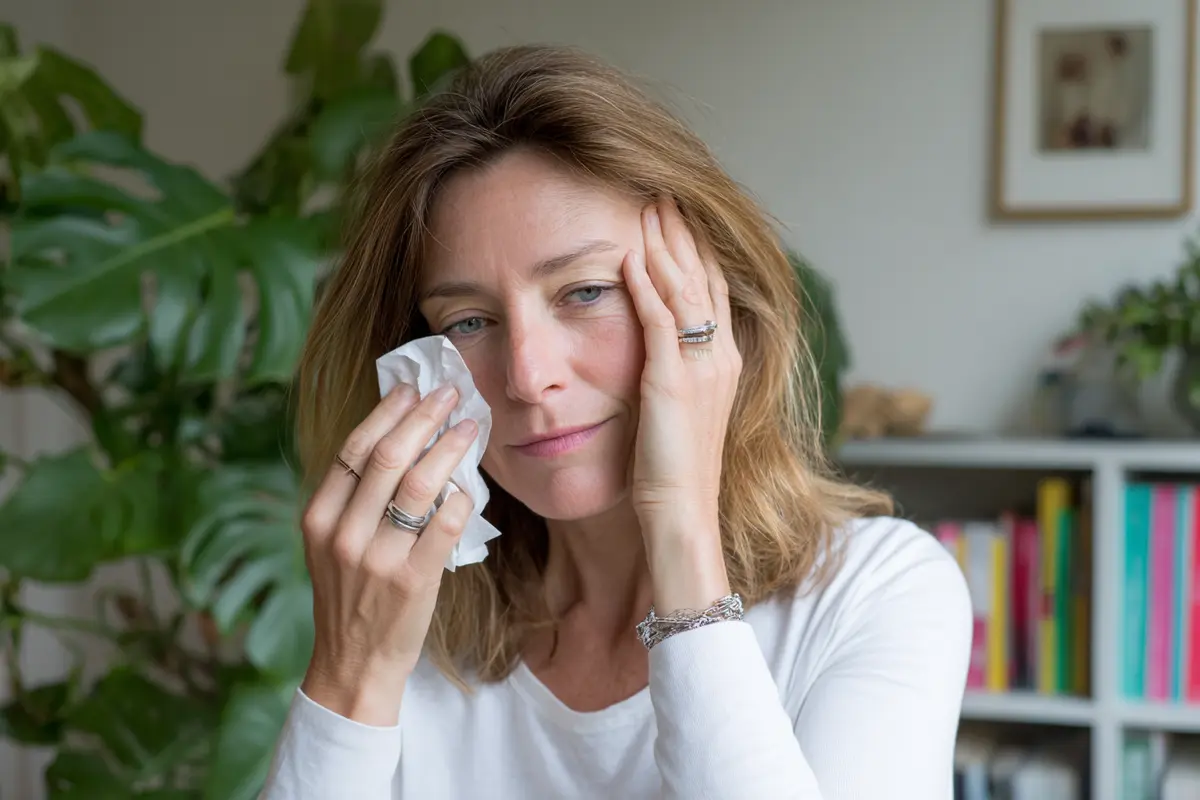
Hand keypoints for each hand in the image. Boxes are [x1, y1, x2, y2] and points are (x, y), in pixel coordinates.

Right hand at [299, 383, 477, 725]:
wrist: (352, 663)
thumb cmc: (351, 596)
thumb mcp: (333, 544)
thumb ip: (355, 499)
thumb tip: (400, 438)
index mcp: (318, 517)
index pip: (353, 448)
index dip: (387, 412)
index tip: (411, 388)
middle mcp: (343, 533)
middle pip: (387, 456)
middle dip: (423, 416)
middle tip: (449, 393)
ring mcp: (377, 558)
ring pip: (419, 484)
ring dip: (449, 447)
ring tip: (469, 425)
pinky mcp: (413, 579)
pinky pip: (445, 524)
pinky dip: (462, 496)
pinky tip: (473, 481)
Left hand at [623, 198, 742, 610]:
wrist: (682, 514)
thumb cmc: (676, 475)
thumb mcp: (682, 416)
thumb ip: (676, 379)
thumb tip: (657, 358)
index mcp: (725, 365)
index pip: (713, 293)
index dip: (698, 253)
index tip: (680, 220)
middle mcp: (721, 358)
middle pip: (704, 278)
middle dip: (683, 235)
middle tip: (664, 195)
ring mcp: (700, 367)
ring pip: (685, 289)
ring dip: (665, 245)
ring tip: (648, 207)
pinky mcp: (672, 380)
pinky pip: (660, 319)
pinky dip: (645, 285)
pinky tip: (628, 256)